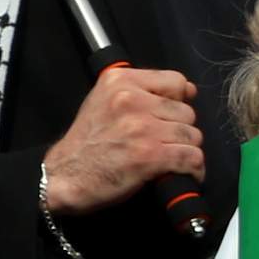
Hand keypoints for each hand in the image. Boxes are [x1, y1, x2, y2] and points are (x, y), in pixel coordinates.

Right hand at [42, 65, 200, 215]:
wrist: (65, 177)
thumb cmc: (86, 143)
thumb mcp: (104, 102)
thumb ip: (142, 92)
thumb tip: (189, 91)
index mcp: (119, 81)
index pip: (177, 81)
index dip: (177, 101)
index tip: (166, 116)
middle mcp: (131, 100)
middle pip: (187, 113)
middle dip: (179, 131)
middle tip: (160, 143)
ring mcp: (142, 128)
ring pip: (193, 136)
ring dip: (185, 151)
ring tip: (168, 159)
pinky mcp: (150, 155)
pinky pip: (192, 158)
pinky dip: (192, 170)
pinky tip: (179, 173)